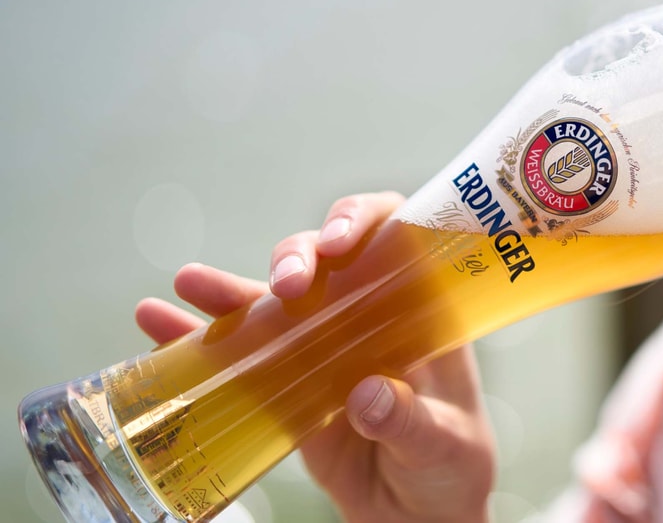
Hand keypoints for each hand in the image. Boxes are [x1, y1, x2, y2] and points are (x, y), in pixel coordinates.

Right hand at [135, 192, 495, 522]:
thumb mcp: (444, 446)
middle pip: (328, 257)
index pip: (397, 238)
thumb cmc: (449, 469)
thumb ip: (410, 422)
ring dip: (234, 285)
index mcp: (421, 314)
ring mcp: (324, 345)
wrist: (415, 517)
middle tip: (289, 283)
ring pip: (275, 297)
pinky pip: (241, 350)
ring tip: (191, 282)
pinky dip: (198, 334)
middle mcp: (370, 316)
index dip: (367, 221)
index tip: (341, 242)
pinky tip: (159, 323)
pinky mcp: (287, 382)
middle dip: (300, 255)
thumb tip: (368, 395)